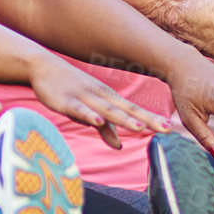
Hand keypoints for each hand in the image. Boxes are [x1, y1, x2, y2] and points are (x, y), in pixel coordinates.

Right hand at [28, 57, 170, 149]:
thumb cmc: (70, 89)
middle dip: (147, 120)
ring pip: (106, 110)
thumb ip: (105, 129)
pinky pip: (78, 109)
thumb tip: (119, 146)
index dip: (152, 120)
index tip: (170, 128)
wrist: (43, 67)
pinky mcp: (65, 101)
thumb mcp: (91, 109)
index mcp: (109, 99)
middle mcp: (101, 97)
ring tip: (139, 128)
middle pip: (127, 111)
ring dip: (123, 119)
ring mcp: (84, 98)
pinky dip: (88, 115)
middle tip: (166, 129)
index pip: (134, 111)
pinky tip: (97, 121)